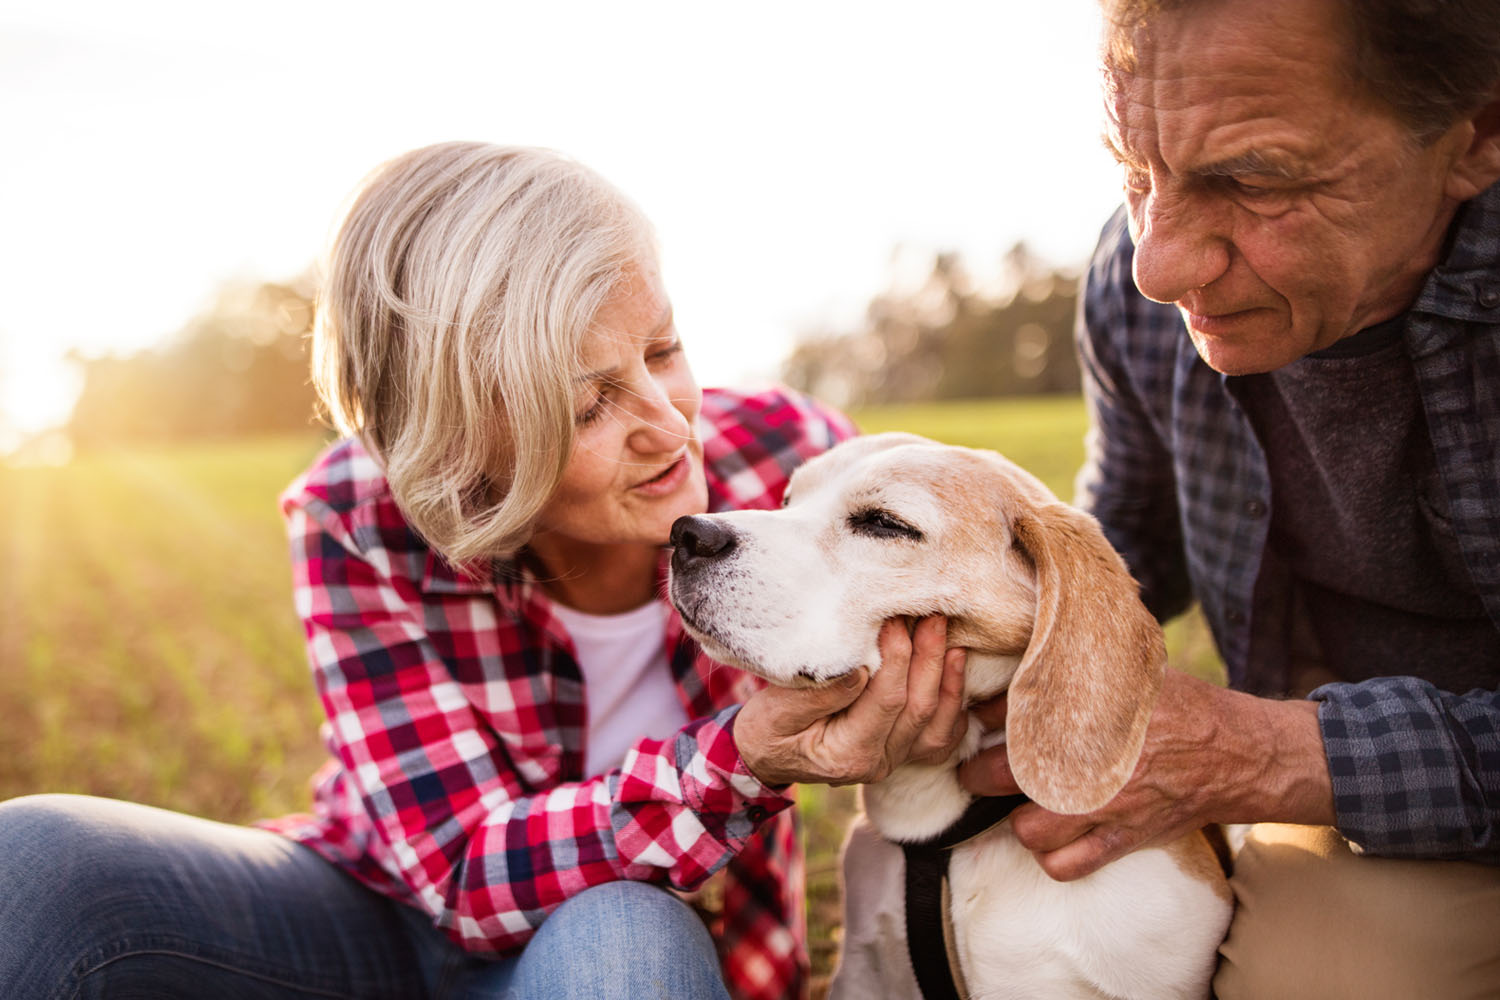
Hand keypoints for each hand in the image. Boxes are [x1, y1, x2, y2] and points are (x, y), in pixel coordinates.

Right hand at [734, 616, 968, 786]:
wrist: (764, 757)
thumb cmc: (766, 730)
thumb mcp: (777, 710)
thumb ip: (820, 693)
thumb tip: (862, 668)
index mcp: (848, 755)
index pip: (887, 701)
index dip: (897, 657)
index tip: (893, 619)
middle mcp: (878, 763)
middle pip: (919, 708)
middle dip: (929, 657)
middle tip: (932, 615)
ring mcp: (893, 759)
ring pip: (938, 721)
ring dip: (948, 676)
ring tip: (951, 637)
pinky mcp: (900, 751)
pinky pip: (941, 734)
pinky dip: (953, 702)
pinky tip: (956, 668)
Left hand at [958, 669, 1333, 879]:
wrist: (1235, 749)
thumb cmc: (1175, 704)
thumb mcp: (1125, 671)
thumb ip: (1073, 668)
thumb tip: (1020, 659)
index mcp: (1086, 714)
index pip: (1007, 714)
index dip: (983, 717)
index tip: (977, 718)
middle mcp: (1089, 763)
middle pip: (1001, 776)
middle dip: (981, 773)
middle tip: (977, 769)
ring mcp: (1106, 807)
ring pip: (1029, 831)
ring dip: (1019, 819)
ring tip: (1021, 805)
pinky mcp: (1123, 840)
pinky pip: (1067, 866)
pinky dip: (1052, 858)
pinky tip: (1053, 840)